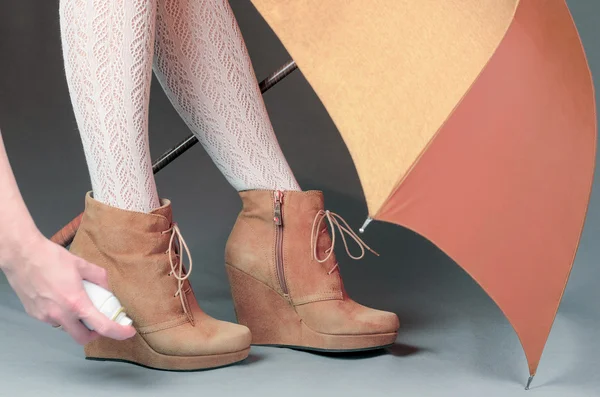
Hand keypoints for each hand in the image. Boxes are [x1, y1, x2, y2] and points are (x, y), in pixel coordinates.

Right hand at [2, 232, 135, 343]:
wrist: (22, 255)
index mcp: (76, 303)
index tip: (127, 332)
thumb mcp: (82, 265)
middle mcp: (60, 314)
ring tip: (76, 301)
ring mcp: (45, 316)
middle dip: (95, 333)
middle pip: (82, 337)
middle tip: (100, 321)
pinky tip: (60, 298)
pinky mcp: (35, 314)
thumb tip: (108, 288)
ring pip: (66, 328)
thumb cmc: (49, 258)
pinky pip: (53, 320)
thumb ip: (99, 278)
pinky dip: (62, 314)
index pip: (102, 326)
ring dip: (76, 322)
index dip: (118, 332)